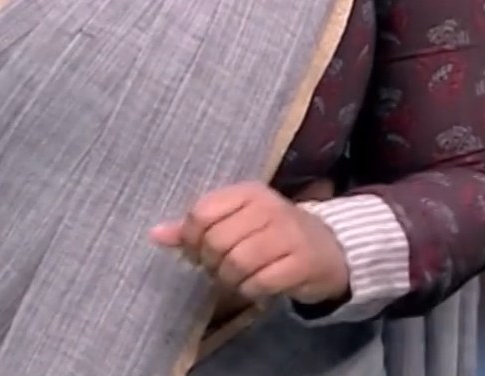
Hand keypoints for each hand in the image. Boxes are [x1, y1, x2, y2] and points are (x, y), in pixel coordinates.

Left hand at [149, 181, 350, 305]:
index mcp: (248, 192)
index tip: (198, 251)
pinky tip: (256, 286)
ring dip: (230, 280)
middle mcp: (269, 208)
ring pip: (236, 263)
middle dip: (211, 263)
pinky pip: (259, 283)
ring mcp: (288, 234)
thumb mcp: (236, 222)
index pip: (202, 213)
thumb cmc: (273, 234)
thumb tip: (154, 234)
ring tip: (238, 278)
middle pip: (216, 242)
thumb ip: (196, 228)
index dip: (191, 239)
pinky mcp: (301, 263)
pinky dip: (250, 290)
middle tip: (220, 268)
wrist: (330, 249)